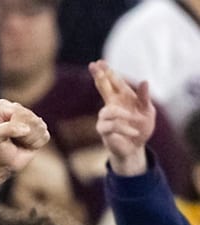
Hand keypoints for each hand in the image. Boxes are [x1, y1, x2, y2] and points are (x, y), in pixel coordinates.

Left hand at [0, 99, 49, 187]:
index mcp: (4, 106)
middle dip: (22, 134)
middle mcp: (18, 109)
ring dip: (29, 140)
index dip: (13, 127)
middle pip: (31, 118)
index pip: (18, 112)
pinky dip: (36, 144)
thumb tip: (26, 129)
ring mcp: (31, 118)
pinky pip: (45, 135)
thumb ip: (7, 129)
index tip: (3, 134)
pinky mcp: (41, 129)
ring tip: (18, 142)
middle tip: (12, 140)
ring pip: (40, 126)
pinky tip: (26, 145)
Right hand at [89, 59, 154, 175]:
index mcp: (122, 98)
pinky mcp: (104, 130)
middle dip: (99, 76)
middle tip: (93, 65)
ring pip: (109, 111)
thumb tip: (144, 81)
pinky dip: (125, 128)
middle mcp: (112, 105)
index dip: (106, 72)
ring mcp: (105, 117)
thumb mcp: (148, 111)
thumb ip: (144, 97)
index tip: (98, 62)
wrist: (136, 147)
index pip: (113, 82)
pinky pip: (112, 126)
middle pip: (102, 87)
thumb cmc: (141, 127)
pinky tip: (134, 132)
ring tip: (136, 120)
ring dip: (123, 115)